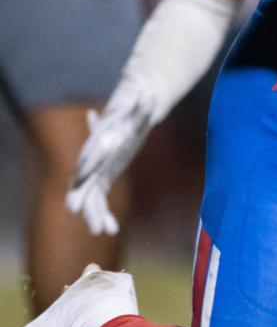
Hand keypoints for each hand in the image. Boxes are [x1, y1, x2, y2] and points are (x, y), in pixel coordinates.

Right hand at [65, 82, 154, 235]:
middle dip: (85, 202)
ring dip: (95, 214)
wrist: (131, 114)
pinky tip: (112, 229)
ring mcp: (96, 170)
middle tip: (88, 220)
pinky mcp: (104, 177)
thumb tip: (151, 96)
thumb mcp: (140, 109)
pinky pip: (100, 199)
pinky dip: (104, 213)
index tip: (77, 193)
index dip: (83, 177)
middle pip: (85, 183)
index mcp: (98, 143)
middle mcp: (92, 159)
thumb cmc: (134, 112)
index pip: (87, 161)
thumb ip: (143, 106)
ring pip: (91, 196)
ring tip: (103, 231)